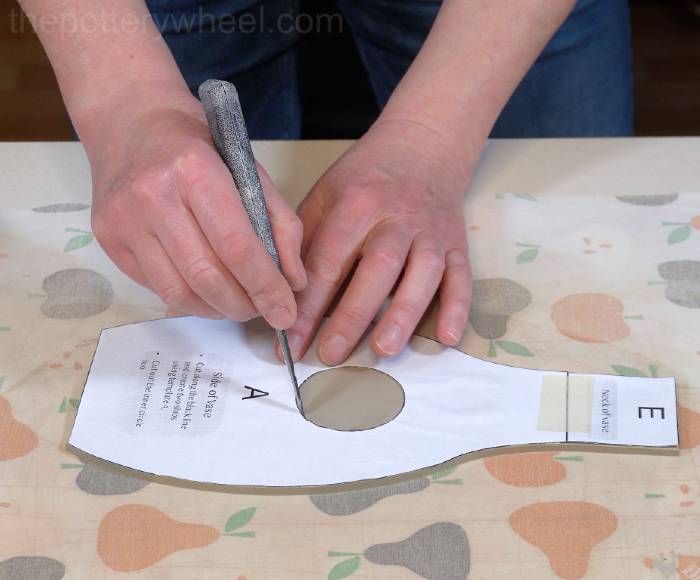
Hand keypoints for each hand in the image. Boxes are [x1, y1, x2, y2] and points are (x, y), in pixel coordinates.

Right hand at [84, 82, 305, 326]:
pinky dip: (190, 299)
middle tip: (264, 310)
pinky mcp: (108, 238)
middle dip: (244, 305)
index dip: (265, 286)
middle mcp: (153, 195)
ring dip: (217, 309)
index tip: (285, 312)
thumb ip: (280, 223)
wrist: (130, 121)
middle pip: (207, 276)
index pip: (236, 245)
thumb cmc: (198, 144)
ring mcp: (124, 220)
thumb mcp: (249, 169)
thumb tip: (294, 281)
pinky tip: (208, 292)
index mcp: (194, 170)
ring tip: (239, 304)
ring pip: (178, 292)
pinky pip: (156, 287)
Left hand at [287, 119, 472, 364]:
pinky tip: (447, 338)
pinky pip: (461, 277)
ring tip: (384, 350)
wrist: (422, 146)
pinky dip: (457, 308)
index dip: (308, 304)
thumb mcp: (325, 195)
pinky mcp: (457, 244)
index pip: (328, 261)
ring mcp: (431, 232)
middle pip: (376, 269)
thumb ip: (307, 241)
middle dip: (352, 315)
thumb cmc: (365, 178)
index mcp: (356, 205)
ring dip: (404, 313)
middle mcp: (396, 218)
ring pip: (422, 274)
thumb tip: (286, 295)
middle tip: (330, 354)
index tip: (292, 339)